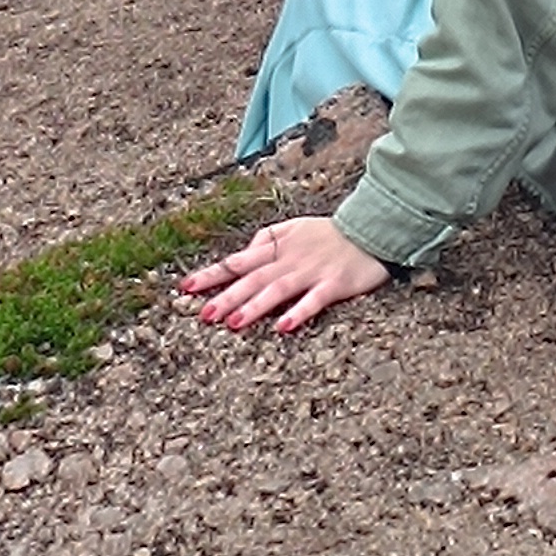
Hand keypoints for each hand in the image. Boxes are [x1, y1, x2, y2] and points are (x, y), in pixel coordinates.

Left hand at [179, 216, 393, 337]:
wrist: (370, 228)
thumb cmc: (328, 233)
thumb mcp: (294, 228)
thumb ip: (267, 239)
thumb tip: (244, 251)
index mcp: (278, 246)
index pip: (238, 261)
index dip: (212, 274)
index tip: (186, 288)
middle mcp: (290, 258)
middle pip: (253, 278)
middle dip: (227, 296)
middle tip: (203, 315)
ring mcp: (312, 271)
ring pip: (278, 289)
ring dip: (254, 306)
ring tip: (233, 323)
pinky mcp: (334, 284)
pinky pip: (314, 299)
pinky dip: (298, 312)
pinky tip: (283, 327)